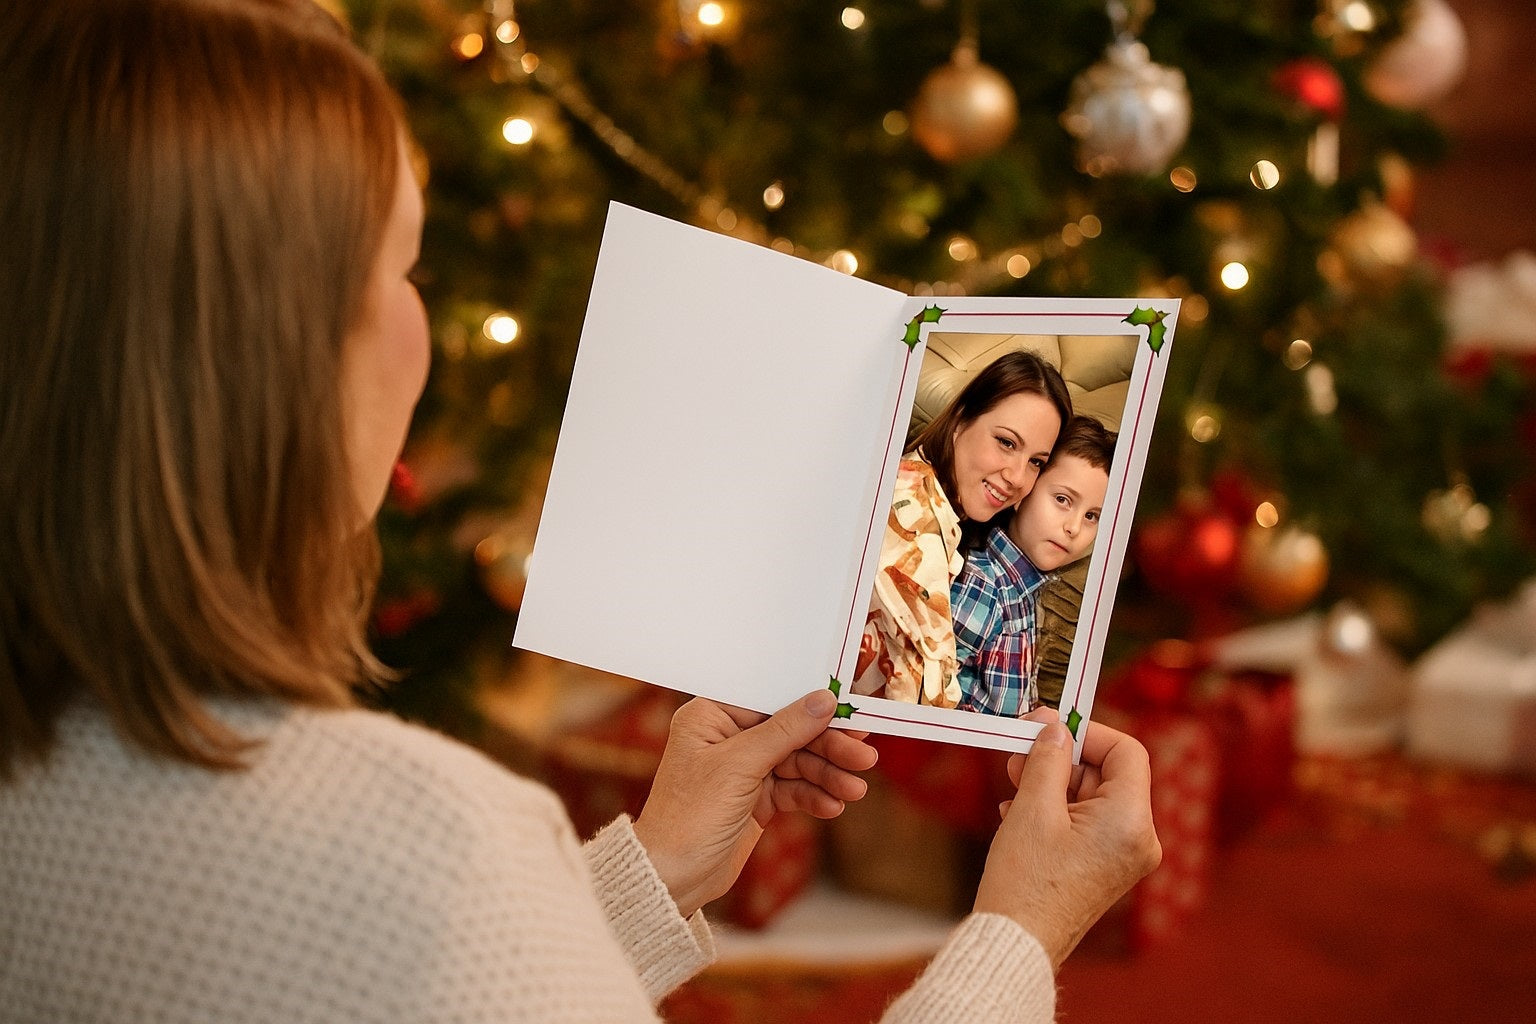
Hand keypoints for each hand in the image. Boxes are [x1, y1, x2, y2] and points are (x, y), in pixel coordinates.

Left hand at [633, 689, 877, 916]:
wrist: (672, 878)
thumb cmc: (690, 815)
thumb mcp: (740, 766)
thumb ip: (785, 730)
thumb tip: (823, 699)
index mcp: (712, 716)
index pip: (771, 699)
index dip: (811, 704)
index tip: (850, 709)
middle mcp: (728, 738)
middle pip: (791, 732)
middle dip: (828, 747)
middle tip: (864, 758)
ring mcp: (743, 770)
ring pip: (797, 762)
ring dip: (828, 776)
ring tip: (854, 790)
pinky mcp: (755, 799)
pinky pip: (793, 790)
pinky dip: (814, 796)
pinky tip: (833, 806)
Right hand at [973, 719, 1160, 969]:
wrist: (1016, 945)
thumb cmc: (1025, 882)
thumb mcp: (1033, 807)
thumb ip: (1048, 758)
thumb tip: (1055, 725)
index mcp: (1131, 820)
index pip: (1126, 752)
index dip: (1087, 732)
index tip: (1048, 726)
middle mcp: (1138, 839)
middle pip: (1108, 774)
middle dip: (1062, 759)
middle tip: (1020, 751)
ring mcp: (1124, 857)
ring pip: (1093, 798)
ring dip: (1053, 783)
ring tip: (1014, 781)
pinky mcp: (1105, 869)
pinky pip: (1088, 823)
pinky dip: (1056, 810)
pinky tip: (1019, 812)